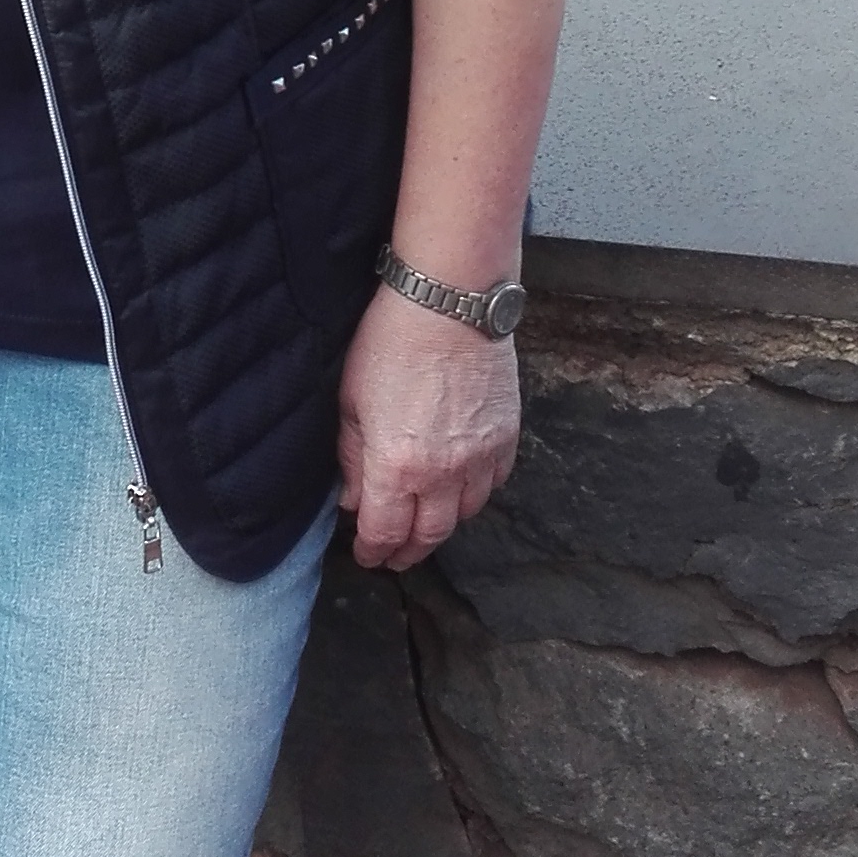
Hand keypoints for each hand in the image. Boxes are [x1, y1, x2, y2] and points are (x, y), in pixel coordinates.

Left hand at [336, 279, 519, 569]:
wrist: (449, 300)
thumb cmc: (390, 341)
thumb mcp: (351, 399)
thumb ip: (351, 457)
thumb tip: (354, 500)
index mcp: (396, 467)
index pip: (385, 533)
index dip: (374, 552)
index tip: (368, 556)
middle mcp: (443, 473)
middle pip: (428, 536)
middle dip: (408, 552)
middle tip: (395, 556)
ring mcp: (480, 458)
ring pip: (464, 515)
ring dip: (442, 525)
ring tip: (426, 523)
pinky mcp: (506, 437)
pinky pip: (494, 484)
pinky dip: (476, 494)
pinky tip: (462, 489)